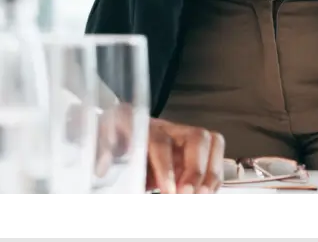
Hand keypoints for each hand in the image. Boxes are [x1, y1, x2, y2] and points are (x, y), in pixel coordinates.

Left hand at [94, 107, 223, 195]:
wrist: (118, 131)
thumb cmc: (113, 137)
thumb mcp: (103, 142)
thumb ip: (104, 152)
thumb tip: (103, 166)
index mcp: (142, 123)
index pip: (160, 141)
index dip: (166, 167)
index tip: (169, 191)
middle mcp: (167, 126)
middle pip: (196, 136)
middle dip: (197, 168)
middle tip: (189, 193)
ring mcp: (182, 135)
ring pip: (211, 141)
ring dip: (211, 172)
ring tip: (202, 194)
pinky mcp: (192, 149)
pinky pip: (214, 153)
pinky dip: (214, 175)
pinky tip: (205, 192)